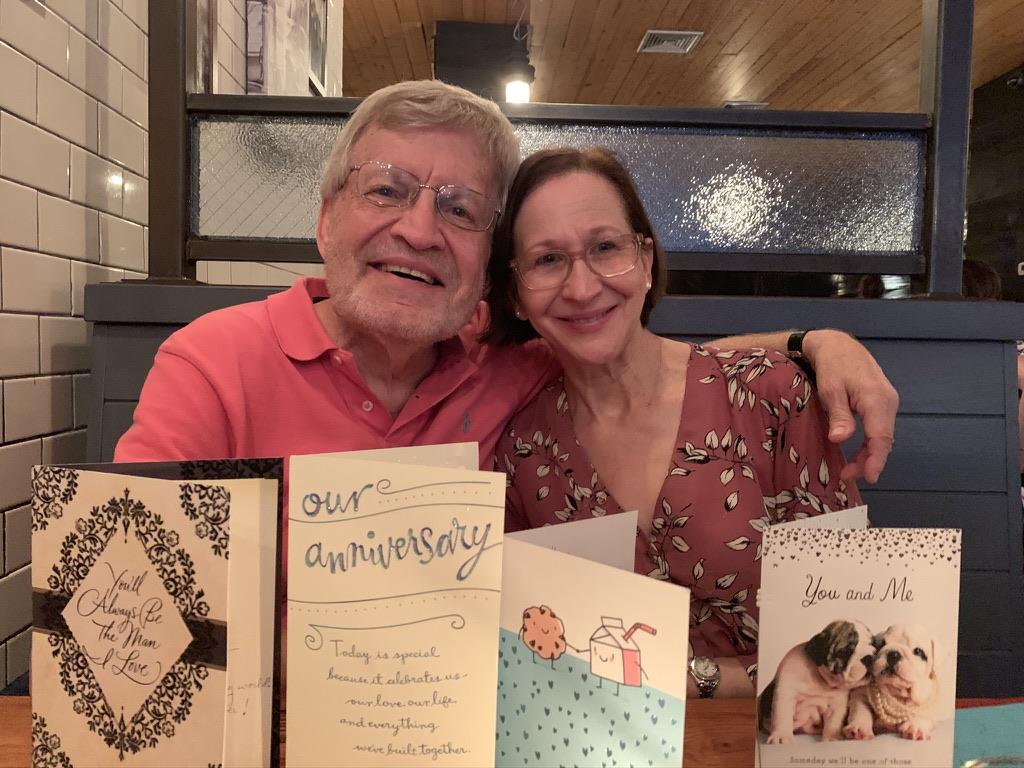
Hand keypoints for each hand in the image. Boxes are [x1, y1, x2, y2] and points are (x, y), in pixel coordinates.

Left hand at [802, 329, 897, 482]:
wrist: (838, 345)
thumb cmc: (832, 366)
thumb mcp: (830, 389)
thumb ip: (839, 414)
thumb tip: (840, 439)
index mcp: (877, 399)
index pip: (881, 437)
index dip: (876, 460)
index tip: (869, 477)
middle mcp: (889, 402)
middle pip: (884, 439)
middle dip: (869, 461)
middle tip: (847, 477)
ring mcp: (888, 402)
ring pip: (882, 435)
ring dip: (869, 454)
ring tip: (850, 470)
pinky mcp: (882, 402)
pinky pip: (880, 428)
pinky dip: (870, 443)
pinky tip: (858, 454)